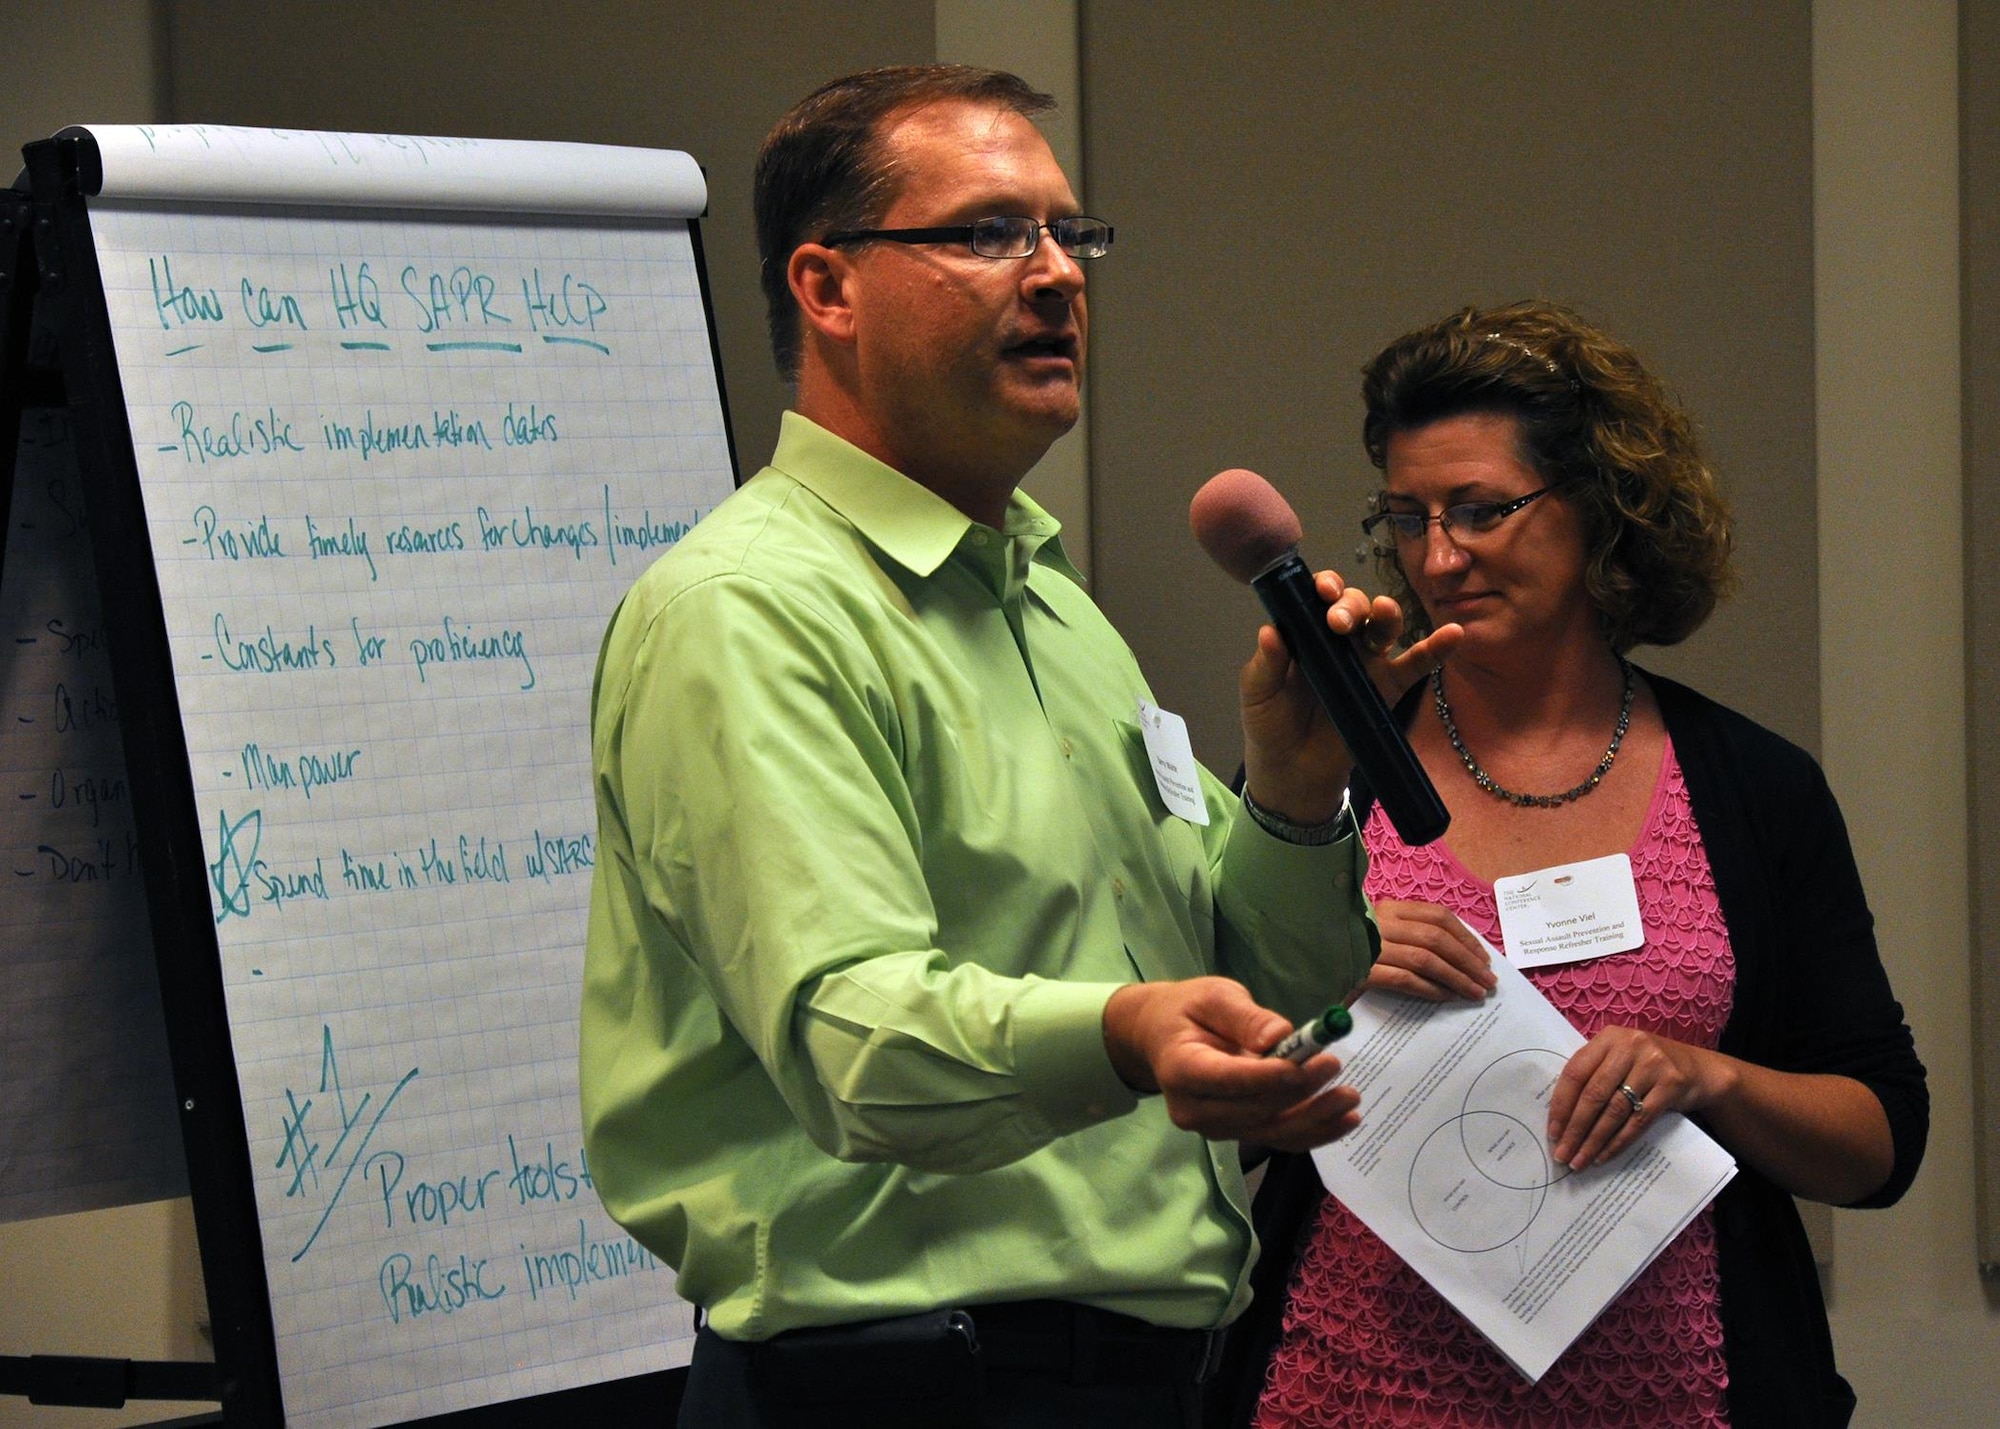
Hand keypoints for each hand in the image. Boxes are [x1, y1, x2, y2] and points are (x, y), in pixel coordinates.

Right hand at [1103, 977, 1361, 1151]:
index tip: (1307, 1064)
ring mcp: (1215, 1128)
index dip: (1268, 1077)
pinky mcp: (1236, 1133)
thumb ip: (1243, 1016)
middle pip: (1254, 1110)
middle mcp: (1193, 1110)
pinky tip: (1345, 1120)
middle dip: (1299, 1092)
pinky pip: (1278, 1138)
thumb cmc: (1189, 1010)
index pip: (1227, 1080)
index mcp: (1181, 1069)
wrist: (1162, 1039)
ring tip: (1351, 1098)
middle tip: (1334, 1065)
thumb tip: (1280, 1036)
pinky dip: (1314, 1132)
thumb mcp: (1213, 996)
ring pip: (1271, 1131)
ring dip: (1315, 1119)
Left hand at [1239, 573, 1460, 823]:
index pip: (1318, 598)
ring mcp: (1367, 662)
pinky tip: (1453, 634)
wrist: (1293, 773)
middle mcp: (1339, 640)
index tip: (1323, 592)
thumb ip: (1266, 665)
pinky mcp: (1389, 688)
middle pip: (1355, 606)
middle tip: (1338, 622)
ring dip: (1386, 614)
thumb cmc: (1270, 725)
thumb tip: (1270, 632)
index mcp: (1306, 633)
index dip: (1325, 587)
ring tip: (1384, 614)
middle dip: (1351, 605)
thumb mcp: (1258, 694)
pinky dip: (1436, 648)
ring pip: (1384, 626)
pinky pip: (1417, 664)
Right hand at [1363, 900, 1494, 1001]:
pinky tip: (1446, 997)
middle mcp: (1380, 922)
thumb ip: (1415, 936)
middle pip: (1437, 938)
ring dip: (1456, 978)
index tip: (1484, 959)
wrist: (1314, 964)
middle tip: (1487, 982)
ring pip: (1425, 958)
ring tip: (1474, 993)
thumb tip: (1464, 956)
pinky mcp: (1362, 971)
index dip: (1467, 938)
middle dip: (1468, 962)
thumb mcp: (1386, 933)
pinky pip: (1405, 979)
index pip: (1439, 916)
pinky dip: (1429, 988)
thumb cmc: (1356, 951)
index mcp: (1390, 907)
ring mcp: (1370, 946)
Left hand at [1546, 1025, 1723, 1169]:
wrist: (1699, 1069)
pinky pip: (1638, 1121)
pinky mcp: (1671, 1086)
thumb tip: (1559, 1116)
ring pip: (1614, 1111)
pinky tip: (1604, 1156)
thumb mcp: (1619, 1057)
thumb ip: (1592, 1074)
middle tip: (1563, 1154)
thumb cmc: (1646, 1065)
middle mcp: (1629, 1047)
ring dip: (1594, 1141)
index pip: (1575, 1072)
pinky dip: (1618, 1142)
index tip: (1552, 1132)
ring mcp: (1652, 1066)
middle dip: (1575, 1129)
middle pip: (1594, 1094)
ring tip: (1580, 1160)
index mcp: (1608, 1037)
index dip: (1561, 1105)